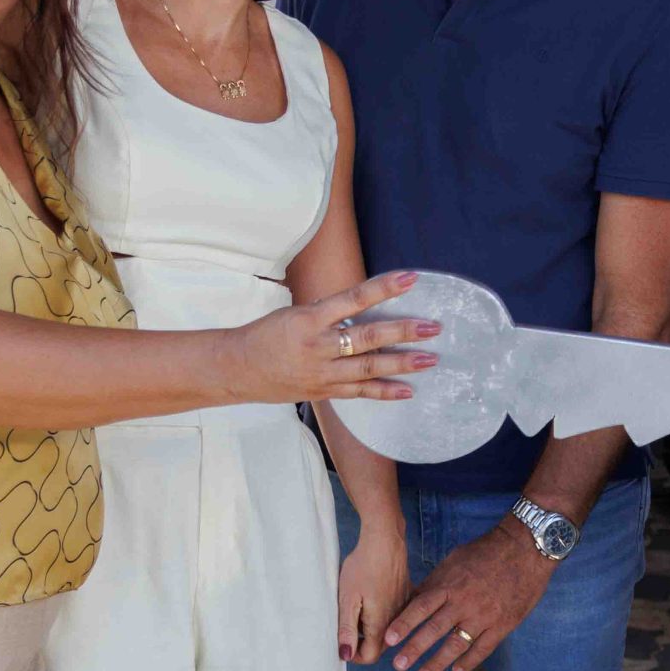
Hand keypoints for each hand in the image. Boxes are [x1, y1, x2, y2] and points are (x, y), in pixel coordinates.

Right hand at [229, 271, 438, 402]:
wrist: (237, 369)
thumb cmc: (267, 335)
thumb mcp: (297, 313)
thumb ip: (331, 312)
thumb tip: (368, 303)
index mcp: (310, 318)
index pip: (354, 298)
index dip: (384, 288)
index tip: (411, 279)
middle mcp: (318, 345)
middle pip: (367, 337)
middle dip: (403, 331)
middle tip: (432, 328)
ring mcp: (322, 372)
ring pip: (368, 367)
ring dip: (402, 363)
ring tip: (430, 359)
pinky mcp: (324, 392)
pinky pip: (360, 392)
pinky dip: (384, 391)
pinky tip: (408, 390)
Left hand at [337, 523, 410, 663]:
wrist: (384, 540)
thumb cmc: (363, 567)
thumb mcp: (347, 599)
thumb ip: (347, 629)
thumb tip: (345, 655)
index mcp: (381, 624)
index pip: (370, 656)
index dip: (353, 654)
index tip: (342, 641)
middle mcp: (396, 620)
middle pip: (379, 645)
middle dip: (362, 642)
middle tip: (347, 623)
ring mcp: (403, 607)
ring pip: (386, 630)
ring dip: (370, 627)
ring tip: (357, 607)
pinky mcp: (406, 595)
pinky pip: (393, 615)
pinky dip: (381, 614)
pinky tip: (370, 597)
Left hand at [382, 519, 552, 670]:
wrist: (525, 548)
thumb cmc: (485, 552)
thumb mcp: (454, 560)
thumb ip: (435, 582)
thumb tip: (412, 599)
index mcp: (450, 584)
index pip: (421, 607)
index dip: (404, 624)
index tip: (388, 640)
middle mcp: (464, 602)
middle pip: (435, 630)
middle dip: (414, 649)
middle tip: (398, 665)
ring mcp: (484, 615)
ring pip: (457, 644)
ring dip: (438, 662)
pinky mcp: (503, 624)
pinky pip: (483, 648)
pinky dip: (469, 661)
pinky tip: (457, 670)